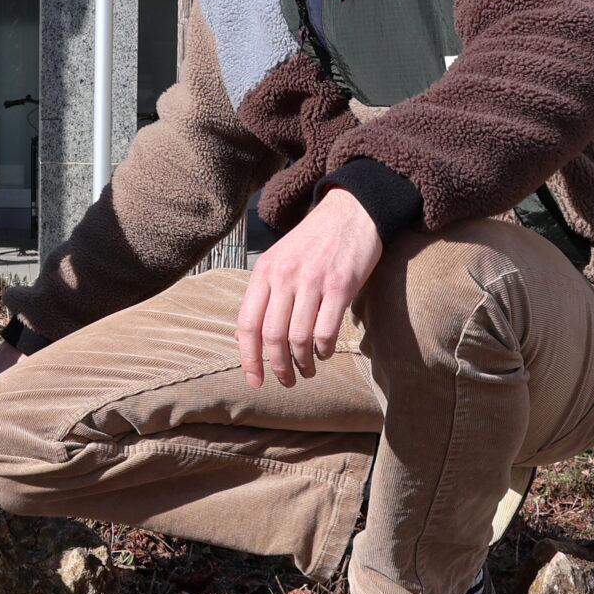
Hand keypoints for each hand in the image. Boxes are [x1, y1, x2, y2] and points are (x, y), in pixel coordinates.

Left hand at [237, 188, 382, 387]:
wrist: (350, 212)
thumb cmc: (313, 242)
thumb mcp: (278, 260)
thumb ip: (262, 296)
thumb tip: (242, 339)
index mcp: (264, 271)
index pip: (247, 323)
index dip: (248, 357)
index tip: (254, 380)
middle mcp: (284, 276)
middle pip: (272, 336)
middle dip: (277, 367)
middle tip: (286, 381)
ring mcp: (312, 280)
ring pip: (298, 338)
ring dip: (301, 363)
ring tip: (306, 371)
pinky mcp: (340, 286)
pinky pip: (326, 331)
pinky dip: (323, 350)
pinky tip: (323, 353)